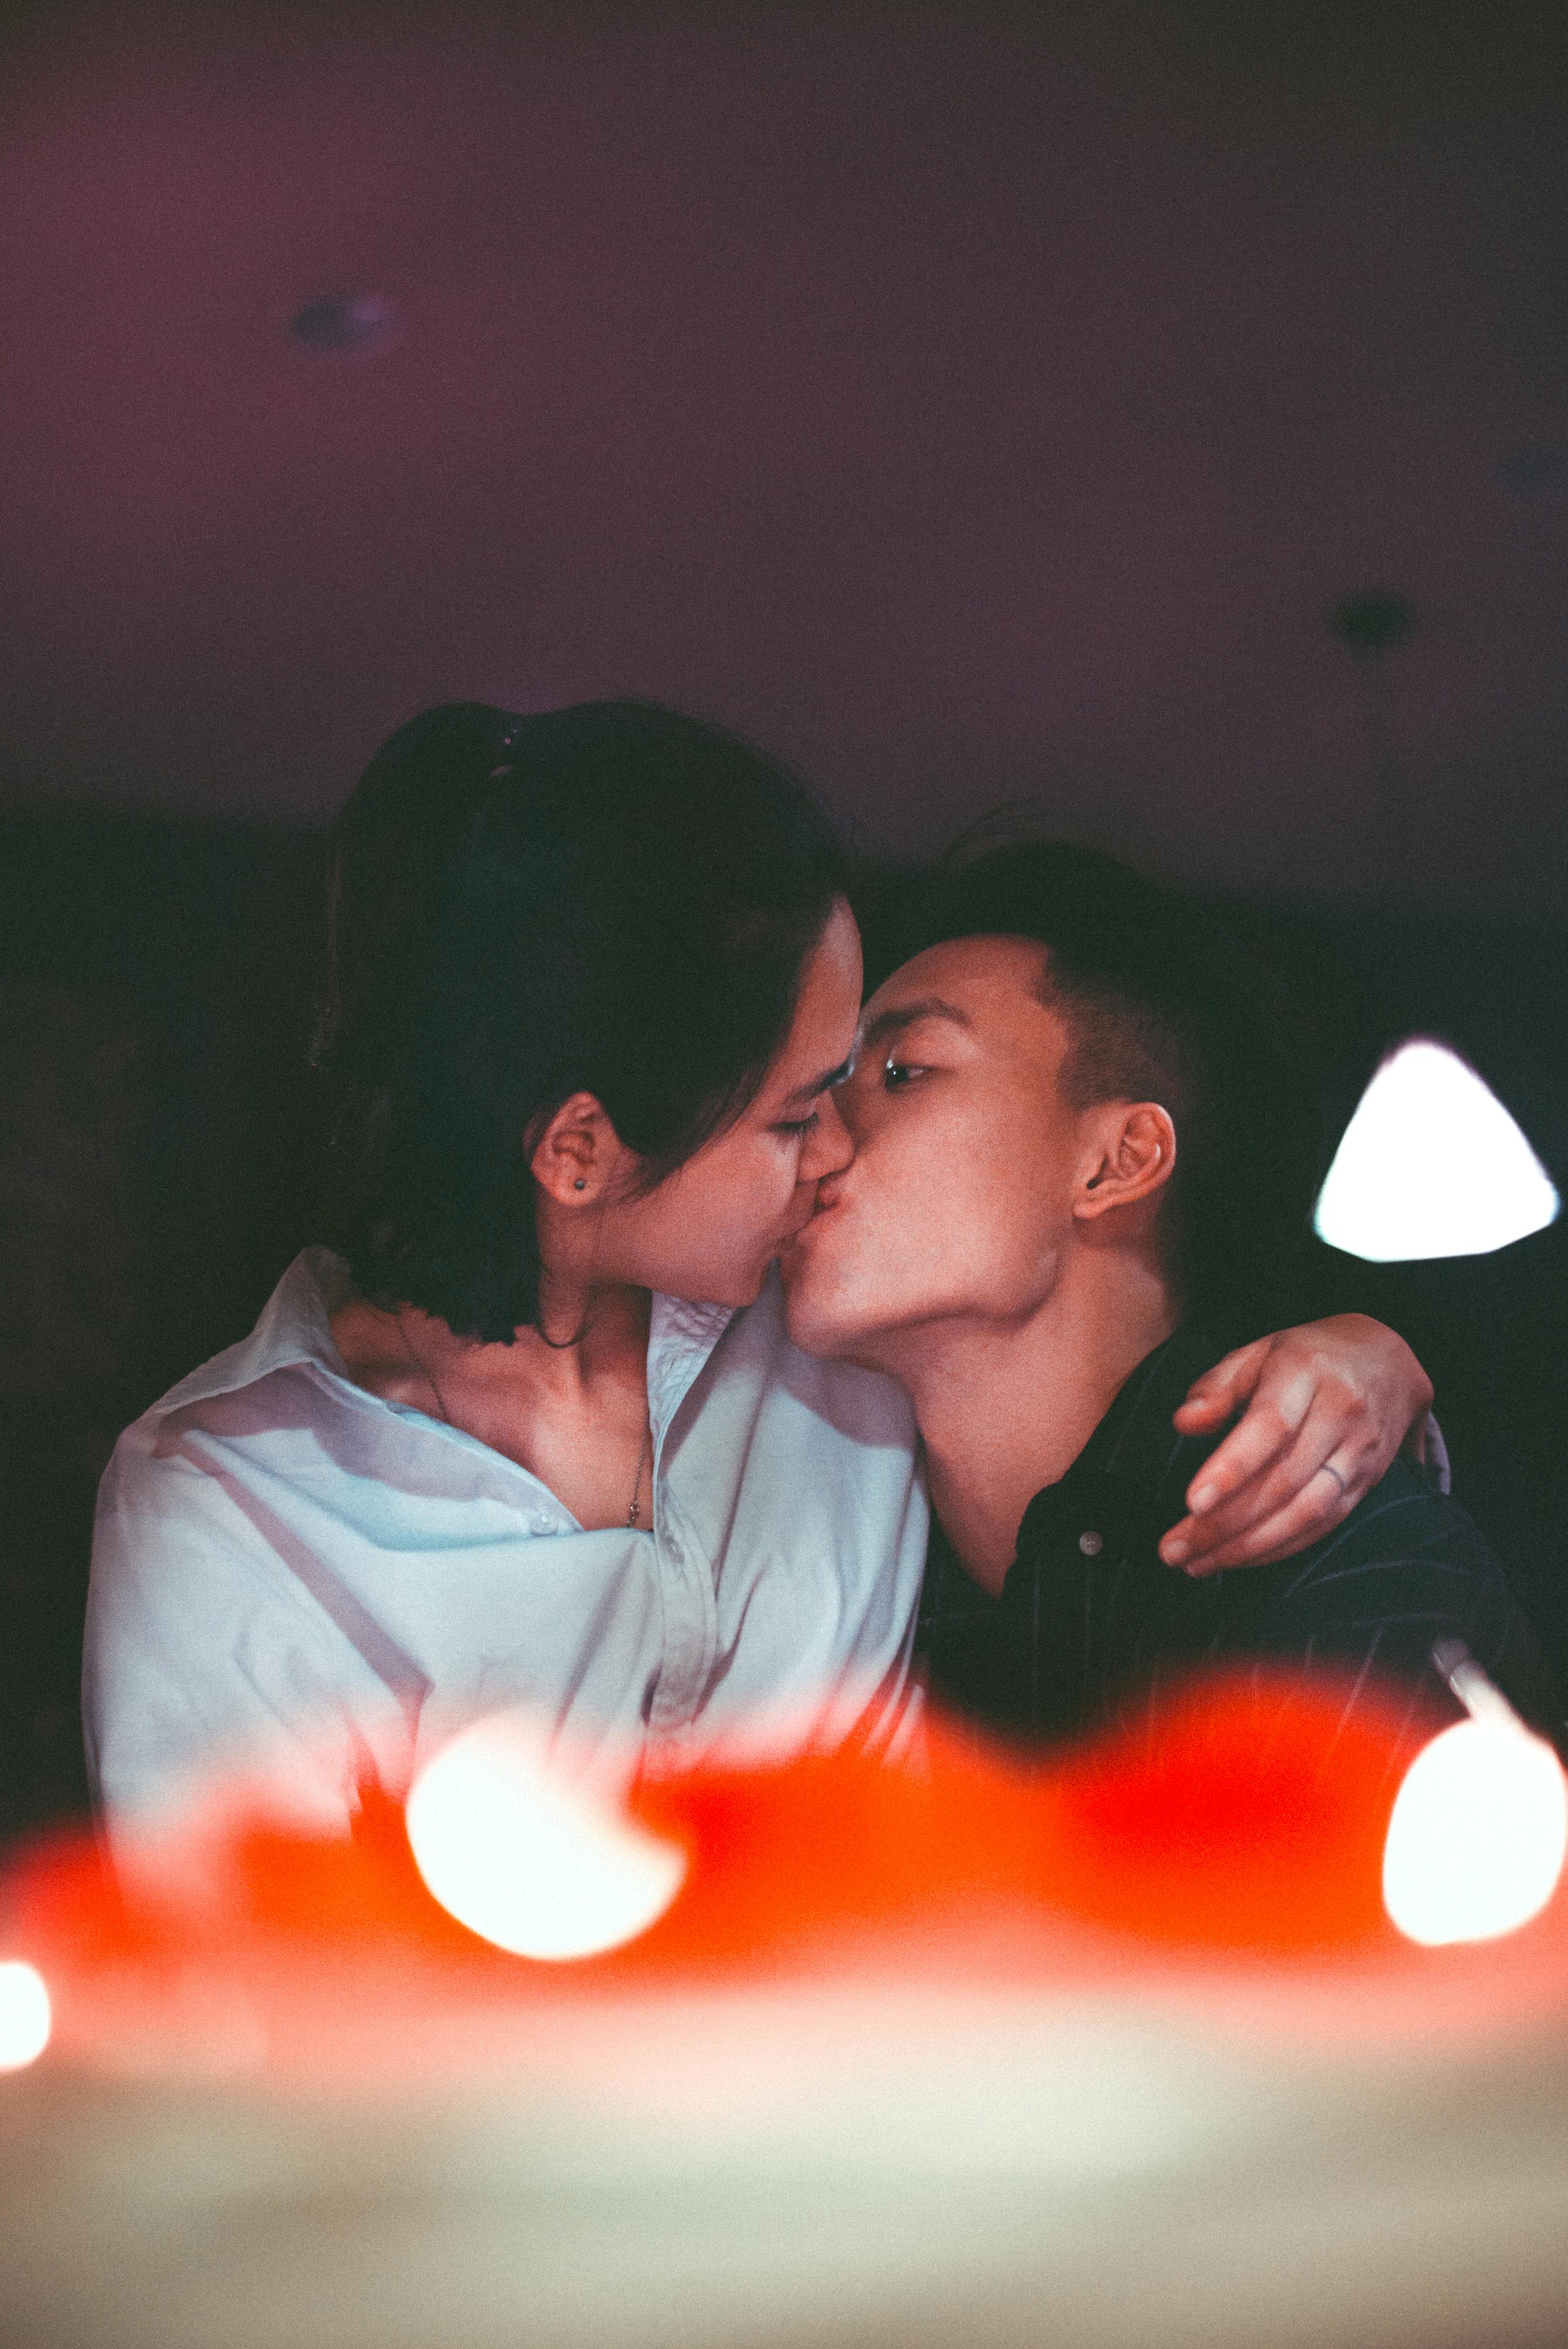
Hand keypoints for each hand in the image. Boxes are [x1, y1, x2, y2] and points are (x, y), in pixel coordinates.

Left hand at [1158, 1315, 1433, 1575]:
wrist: (1389, 1360)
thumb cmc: (1303, 1358)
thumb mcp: (1256, 1353)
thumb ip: (1216, 1387)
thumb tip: (1184, 1423)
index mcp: (1306, 1373)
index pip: (1271, 1427)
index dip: (1232, 1468)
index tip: (1192, 1503)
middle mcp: (1340, 1414)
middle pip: (1283, 1480)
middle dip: (1225, 1523)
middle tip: (1173, 1550)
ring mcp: (1359, 1452)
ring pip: (1306, 1512)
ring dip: (1249, 1547)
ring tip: (1197, 1564)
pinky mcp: (1367, 1482)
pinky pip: (1323, 1525)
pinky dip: (1279, 1548)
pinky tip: (1239, 1559)